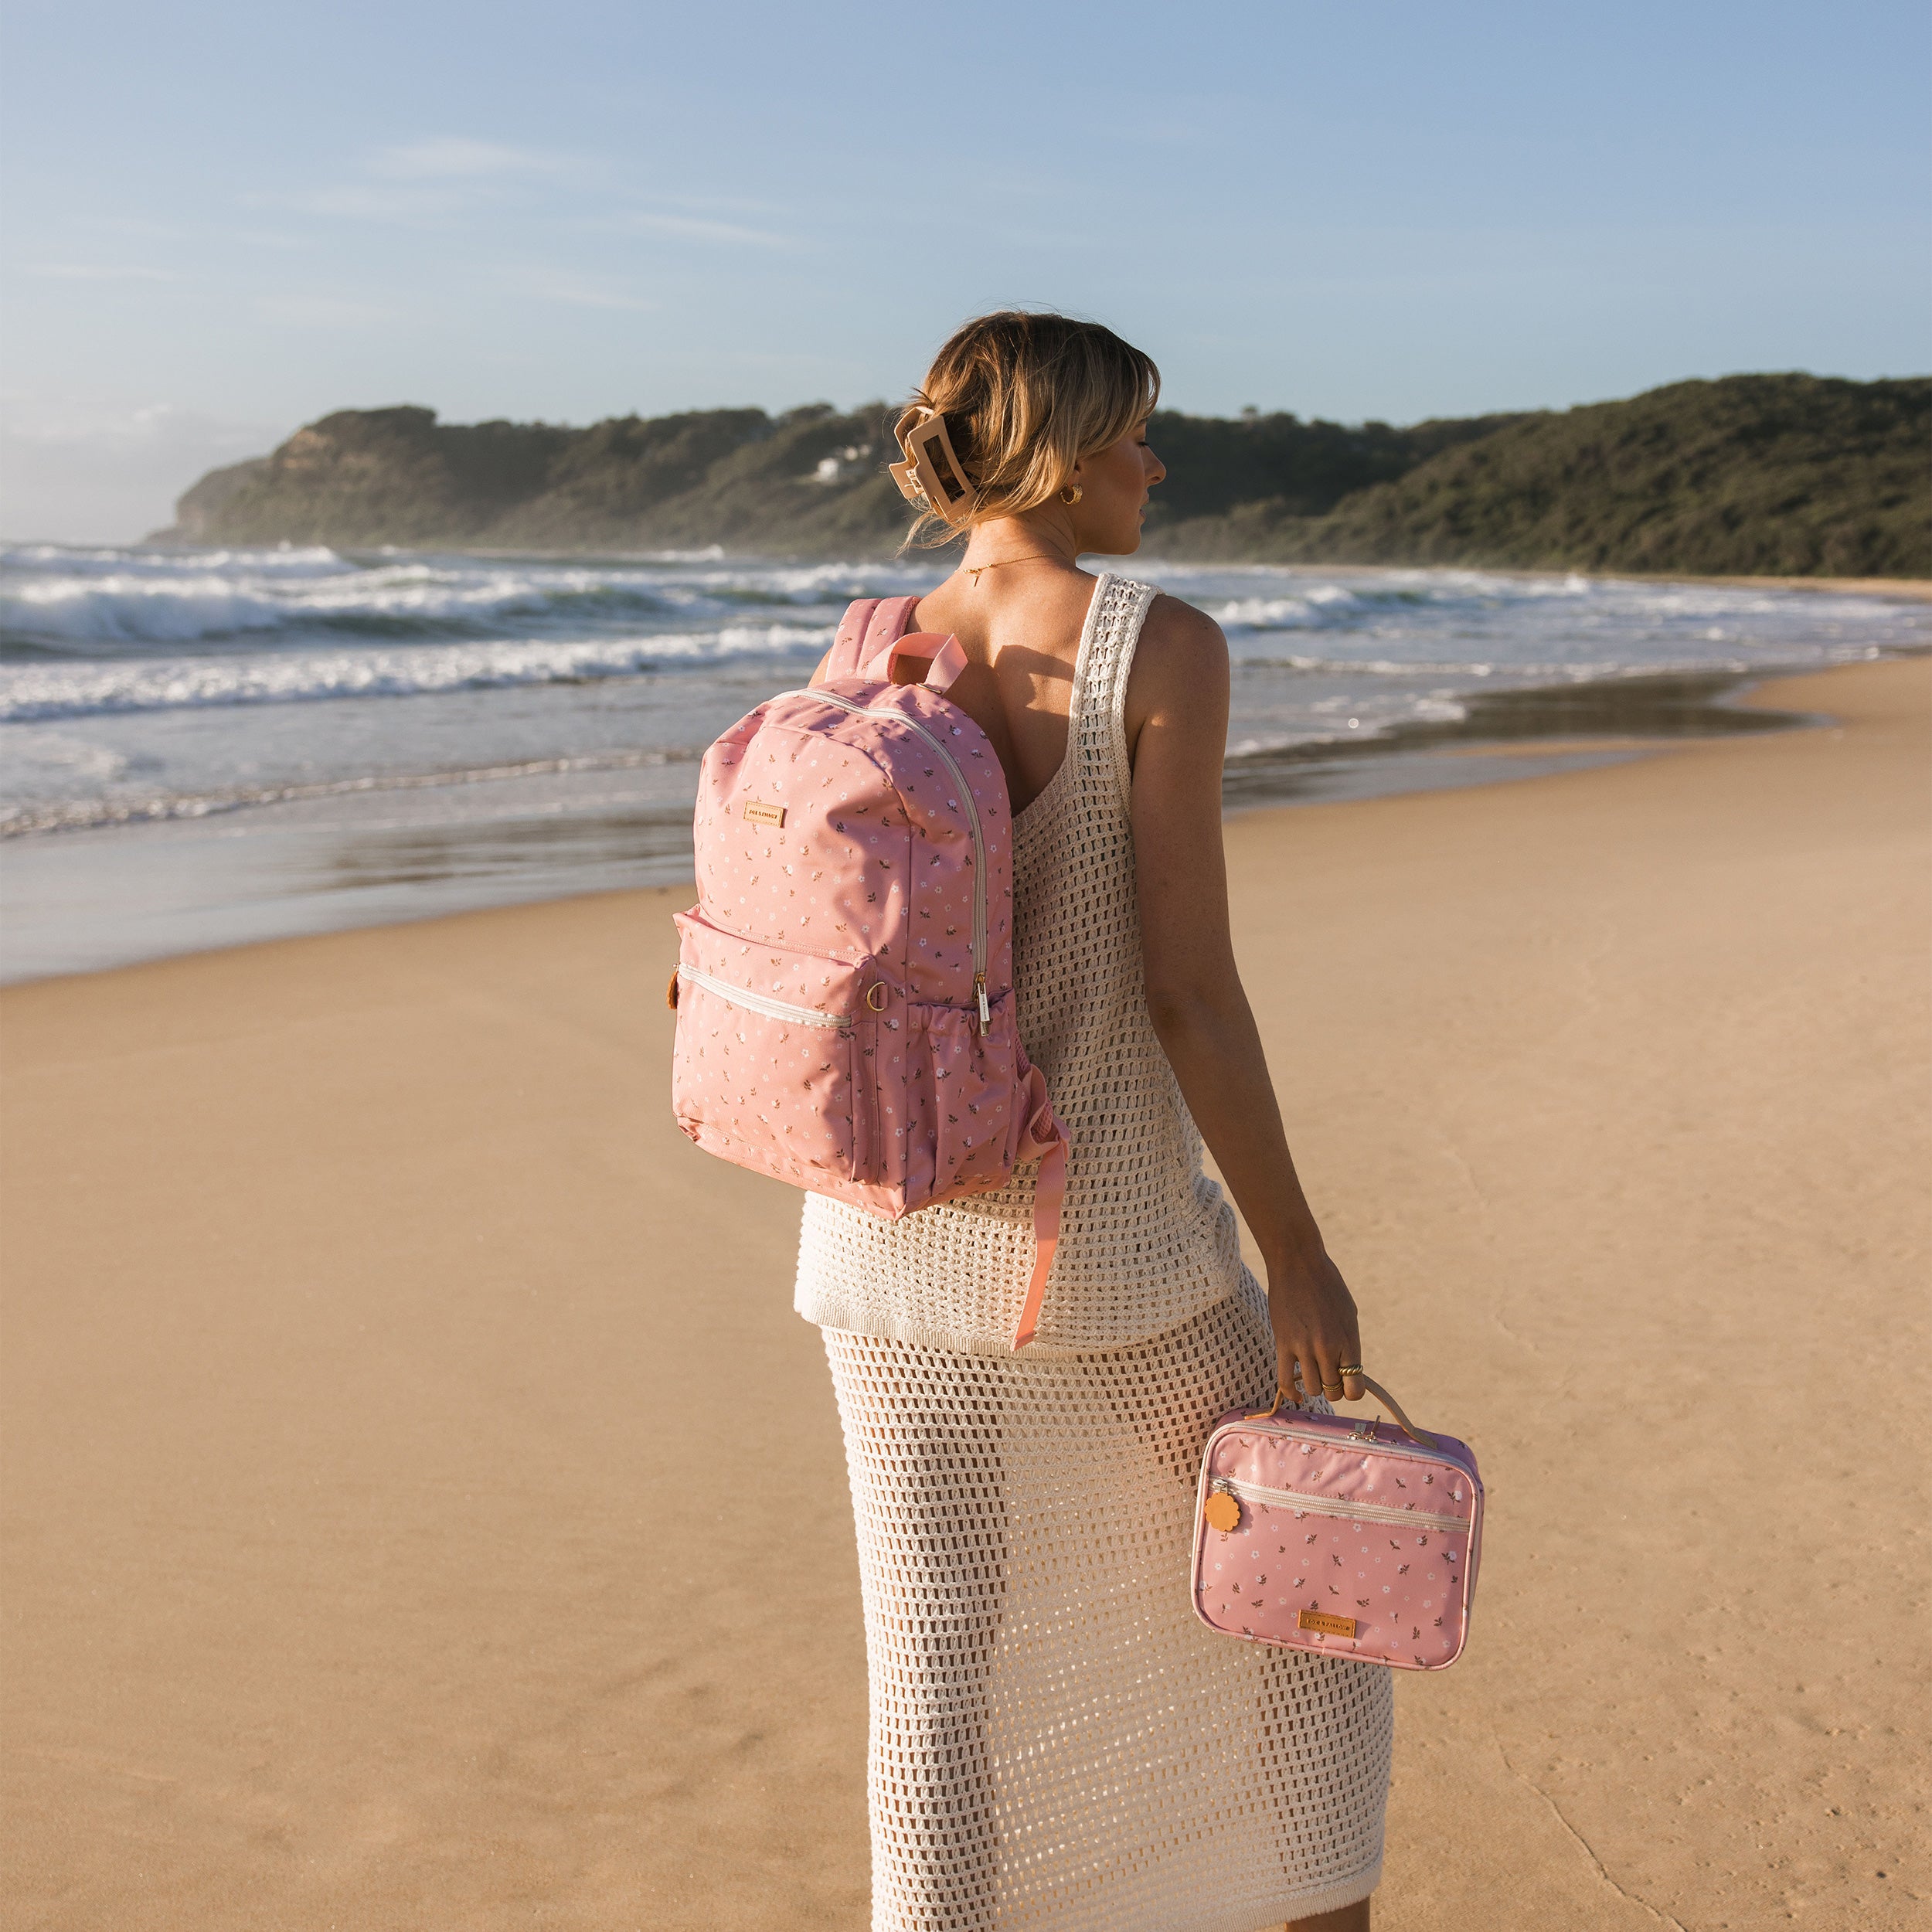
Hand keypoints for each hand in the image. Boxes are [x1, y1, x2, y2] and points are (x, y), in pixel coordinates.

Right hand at [1267, 1248, 1365, 1406]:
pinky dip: (1291, 1393)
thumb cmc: (1327, 1285)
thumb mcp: (1348, 1313)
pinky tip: (1297, 1394)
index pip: (1355, 1388)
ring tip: (1313, 1374)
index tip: (1347, 1384)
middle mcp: (1328, 1348)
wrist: (1298, 1264)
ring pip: (1312, 1388)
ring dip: (1314, 1386)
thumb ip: (1349, 1343)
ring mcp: (1304, 1347)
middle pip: (1333, 1391)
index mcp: (1349, 1340)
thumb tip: (1347, 1369)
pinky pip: (1285, 1381)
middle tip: (1328, 1377)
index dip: (1351, 1391)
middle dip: (1332, 1389)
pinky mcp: (1283, 1343)